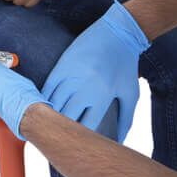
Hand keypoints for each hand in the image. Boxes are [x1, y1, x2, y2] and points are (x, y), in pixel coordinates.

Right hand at [41, 0, 148, 141]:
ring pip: (53, 104)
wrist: (117, 32)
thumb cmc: (126, 65)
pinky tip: (45, 109)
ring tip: (47, 129)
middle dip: (62, 131)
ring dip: (50, 117)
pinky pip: (48, 88)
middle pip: (65, 117)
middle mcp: (84, 87)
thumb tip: (119, 142)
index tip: (76, 144)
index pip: (86, 126)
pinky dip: (45, 100)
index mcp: (102, 96)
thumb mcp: (130, 93)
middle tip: (57, 141)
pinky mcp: (61, 65)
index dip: (80, 138)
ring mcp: (70, 75)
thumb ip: (126, 120)